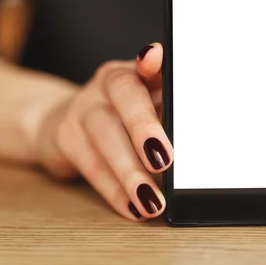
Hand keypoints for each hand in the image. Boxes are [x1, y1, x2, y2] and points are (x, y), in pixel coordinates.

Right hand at [34, 43, 169, 221]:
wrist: (64, 121)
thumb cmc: (125, 117)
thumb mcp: (151, 107)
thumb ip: (172, 113)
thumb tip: (201, 138)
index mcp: (136, 71)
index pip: (146, 61)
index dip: (150, 62)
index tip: (154, 57)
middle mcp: (107, 83)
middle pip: (123, 95)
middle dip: (143, 126)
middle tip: (165, 158)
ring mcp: (83, 107)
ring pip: (104, 135)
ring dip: (130, 172)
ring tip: (152, 199)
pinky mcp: (65, 137)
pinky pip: (90, 165)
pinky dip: (113, 190)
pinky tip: (132, 207)